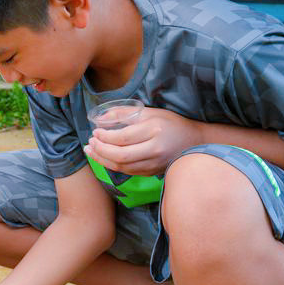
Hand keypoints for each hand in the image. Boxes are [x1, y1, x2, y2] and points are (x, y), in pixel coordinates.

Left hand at [84, 107, 203, 175]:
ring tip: (90, 151)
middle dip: (100, 150)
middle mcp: (155, 149)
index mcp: (154, 130)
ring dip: (102, 160)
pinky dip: (112, 165)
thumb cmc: (170, 123)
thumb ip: (124, 113)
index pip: (122, 138)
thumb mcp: (149, 112)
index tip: (95, 132)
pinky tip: (103, 158)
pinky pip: (128, 172)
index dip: (104, 137)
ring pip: (122, 167)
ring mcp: (154, 163)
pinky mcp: (152, 172)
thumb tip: (100, 118)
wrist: (193, 142)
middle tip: (89, 143)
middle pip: (120, 156)